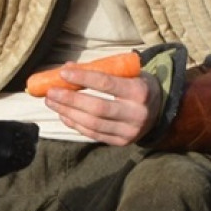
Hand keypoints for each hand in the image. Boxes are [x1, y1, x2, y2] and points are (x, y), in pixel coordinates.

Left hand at [44, 66, 161, 145]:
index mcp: (140, 91)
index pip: (107, 84)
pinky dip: (75, 125)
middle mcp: (137, 114)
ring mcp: (130, 131)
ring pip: (93, 124)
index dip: (83, 78)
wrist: (160, 110)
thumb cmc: (137, 86)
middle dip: (70, 100)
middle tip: (50, 92)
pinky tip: (63, 114)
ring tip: (52, 102)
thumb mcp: (127, 74)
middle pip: (97, 108)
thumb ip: (100, 70)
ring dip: (68, 113)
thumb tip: (66, 68)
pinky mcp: (122, 142)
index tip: (63, 73)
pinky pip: (94, 135)